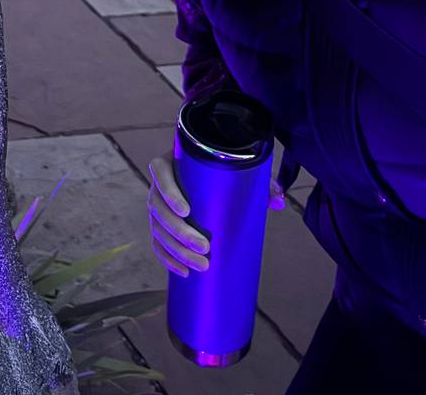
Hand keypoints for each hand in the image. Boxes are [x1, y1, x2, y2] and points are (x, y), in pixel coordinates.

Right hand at [147, 150, 284, 277]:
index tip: (186, 211)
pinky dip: (167, 258)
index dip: (168, 192)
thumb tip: (278, 202)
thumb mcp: (241, 172)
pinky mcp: (160, 224)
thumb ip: (260, 183)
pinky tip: (183, 272)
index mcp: (172, 162)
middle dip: (179, 231)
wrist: (210, 177)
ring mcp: (158, 205)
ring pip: (157, 228)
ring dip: (176, 250)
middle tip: (205, 248)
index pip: (159, 172)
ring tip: (201, 265)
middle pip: (157, 207)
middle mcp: (159, 184)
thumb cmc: (224, 171)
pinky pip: (156, 242)